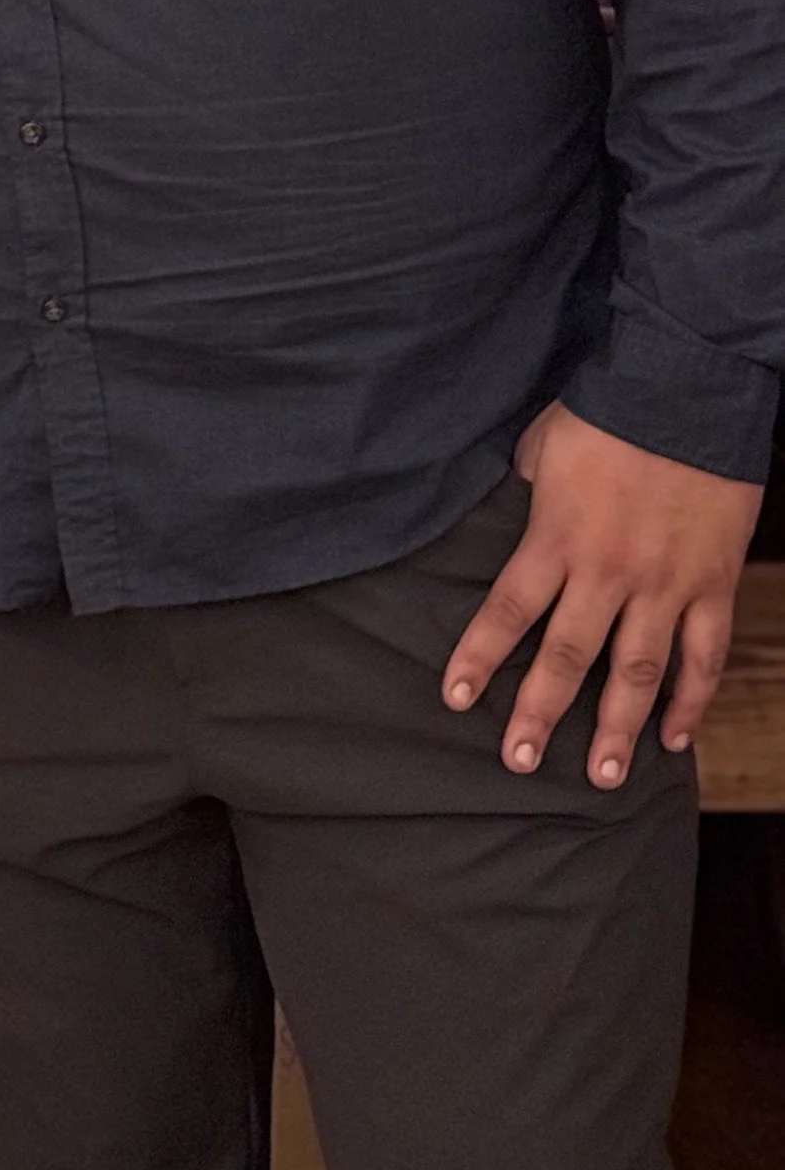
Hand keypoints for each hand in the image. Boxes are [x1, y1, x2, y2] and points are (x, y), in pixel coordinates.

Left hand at [441, 402, 763, 788]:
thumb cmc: (605, 413)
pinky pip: (703, 656)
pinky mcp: (713, 584)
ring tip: (600, 776)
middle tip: (517, 761)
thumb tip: (515, 512)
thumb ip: (526, 493)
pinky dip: (691, 700)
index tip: (456, 698)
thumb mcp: (541, 448)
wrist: (687, 393)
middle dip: (540, 714)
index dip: (480, 657)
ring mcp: (665, 585)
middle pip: (568, 658)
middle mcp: (606, 572)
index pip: (507, 611)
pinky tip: (676, 739)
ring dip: (617, 729)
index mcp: (555, 538)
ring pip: (638, 673)